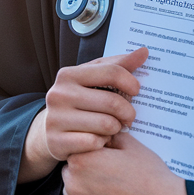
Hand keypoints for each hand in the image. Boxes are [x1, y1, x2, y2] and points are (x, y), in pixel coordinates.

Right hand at [18, 48, 146, 182]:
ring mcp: (56, 119)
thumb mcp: (93, 79)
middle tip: (129, 117)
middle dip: (128, 112)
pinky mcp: (57, 142)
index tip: (136, 90)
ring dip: (116, 128)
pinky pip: (95, 143)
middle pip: (112, 102)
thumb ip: (118, 65)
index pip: (111, 72)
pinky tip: (100, 140)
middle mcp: (58, 94)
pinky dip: (103, 143)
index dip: (130, 82)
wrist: (49, 129)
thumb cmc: (79, 100)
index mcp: (68, 75)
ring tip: (112, 127)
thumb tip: (144, 52)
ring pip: (106, 124)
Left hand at [63, 132, 193, 194]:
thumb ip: (110, 135)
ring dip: (85, 188)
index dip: (91, 150)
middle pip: (71, 170)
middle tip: (108, 172)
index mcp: (82, 160)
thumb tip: (103, 133)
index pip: (76, 148)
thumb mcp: (131, 145)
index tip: (105, 154)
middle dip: (85, 168)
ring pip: (74, 191)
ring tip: (111, 187)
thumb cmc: (150, 177)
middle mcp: (74, 185)